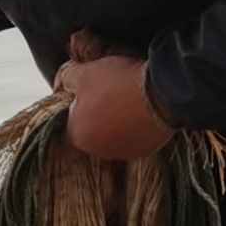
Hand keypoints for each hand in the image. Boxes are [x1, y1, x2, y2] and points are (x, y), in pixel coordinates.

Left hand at [54, 30, 173, 159]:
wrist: (163, 94)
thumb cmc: (119, 84)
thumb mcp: (85, 73)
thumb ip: (67, 79)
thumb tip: (62, 83)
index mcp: (78, 135)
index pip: (68, 121)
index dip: (76, 103)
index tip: (87, 89)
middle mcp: (98, 151)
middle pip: (91, 129)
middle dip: (97, 113)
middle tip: (109, 91)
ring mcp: (123, 152)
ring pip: (113, 134)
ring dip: (116, 120)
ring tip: (128, 98)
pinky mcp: (145, 150)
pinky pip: (134, 137)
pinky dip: (135, 126)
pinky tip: (141, 108)